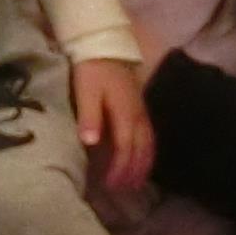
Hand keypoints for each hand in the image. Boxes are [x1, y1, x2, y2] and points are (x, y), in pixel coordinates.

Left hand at [73, 59, 153, 197]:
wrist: (104, 42)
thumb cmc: (91, 67)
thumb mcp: (86, 89)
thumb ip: (89, 116)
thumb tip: (90, 143)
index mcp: (125, 113)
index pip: (125, 149)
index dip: (119, 169)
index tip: (110, 185)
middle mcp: (137, 116)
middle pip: (140, 151)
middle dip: (133, 173)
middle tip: (123, 191)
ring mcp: (141, 112)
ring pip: (148, 145)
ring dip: (143, 166)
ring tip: (136, 183)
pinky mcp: (140, 109)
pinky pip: (149, 137)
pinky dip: (147, 153)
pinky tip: (141, 160)